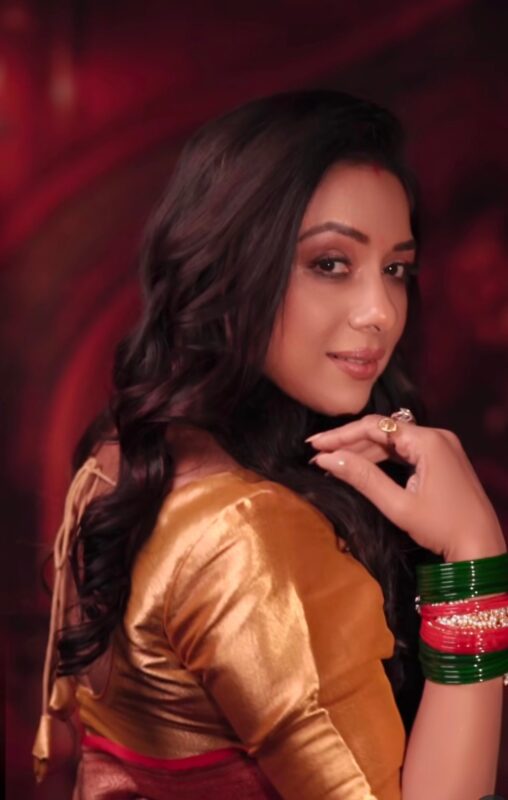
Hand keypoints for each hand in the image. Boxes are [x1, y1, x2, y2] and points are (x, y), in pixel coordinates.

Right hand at [307, 414, 505, 561]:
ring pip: (393, 442)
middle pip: (383, 432)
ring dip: (363, 451)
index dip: (340, 435)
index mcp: (428, 441)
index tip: (313, 445)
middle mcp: (436, 436)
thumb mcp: (398, 505)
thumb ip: (362, 477)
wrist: (482, 549)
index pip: (375, 427)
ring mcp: (441, 447)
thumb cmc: (443, 529)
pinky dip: (382, 459)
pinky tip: (360, 467)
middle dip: (348, 442)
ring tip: (332, 461)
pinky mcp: (442, 459)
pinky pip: (405, 452)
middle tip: (317, 452)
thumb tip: (327, 459)